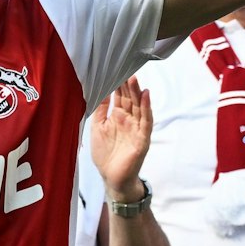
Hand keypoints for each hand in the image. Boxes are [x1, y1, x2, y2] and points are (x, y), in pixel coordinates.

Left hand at [90, 78, 152, 200]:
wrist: (112, 177)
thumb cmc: (105, 154)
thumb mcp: (97, 127)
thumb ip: (100, 110)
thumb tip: (100, 90)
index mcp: (118, 117)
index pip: (120, 97)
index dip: (118, 85)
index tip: (116, 69)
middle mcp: (129, 120)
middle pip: (130, 99)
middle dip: (128, 85)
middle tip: (125, 68)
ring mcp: (137, 129)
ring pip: (139, 107)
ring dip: (138, 93)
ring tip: (134, 78)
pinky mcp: (142, 138)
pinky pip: (146, 121)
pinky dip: (147, 108)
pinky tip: (146, 96)